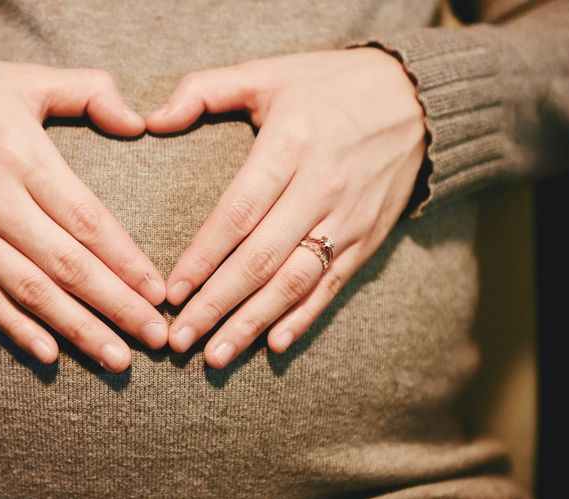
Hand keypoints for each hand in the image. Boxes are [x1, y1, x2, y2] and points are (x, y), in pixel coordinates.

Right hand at [0, 58, 167, 372]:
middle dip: (117, 306)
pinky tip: (51, 355)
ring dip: (78, 329)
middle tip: (156, 338)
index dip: (126, 261)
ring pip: (31, 292)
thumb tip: (138, 122)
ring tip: (118, 358)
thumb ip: (88, 91)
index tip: (159, 292)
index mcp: (21, 155)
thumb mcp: (25, 79)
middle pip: (67, 266)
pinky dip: (17, 330)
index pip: (86, 220)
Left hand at [144, 47, 426, 367]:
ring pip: (295, 282)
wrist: (417, 98)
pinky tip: (274, 345)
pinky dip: (304, 318)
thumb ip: (204, 90)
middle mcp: (321, 187)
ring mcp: (348, 218)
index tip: (170, 292)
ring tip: (216, 356)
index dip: (202, 257)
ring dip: (253, 323)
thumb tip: (150, 120)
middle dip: (216, 304)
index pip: (238, 213)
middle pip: (261, 259)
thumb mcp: (267, 72)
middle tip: (179, 340)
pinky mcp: (369, 237)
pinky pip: (333, 285)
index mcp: (290, 145)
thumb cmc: (328, 85)